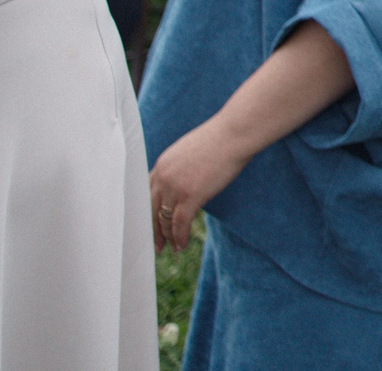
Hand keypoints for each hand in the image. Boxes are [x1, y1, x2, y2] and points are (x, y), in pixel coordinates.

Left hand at [147, 120, 250, 251]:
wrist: (234, 133)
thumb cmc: (221, 139)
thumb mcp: (192, 152)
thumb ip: (181, 168)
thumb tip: (186, 182)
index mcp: (162, 164)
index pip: (146, 194)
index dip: (147, 212)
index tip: (151, 223)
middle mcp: (163, 176)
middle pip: (151, 210)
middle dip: (153, 230)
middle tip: (156, 244)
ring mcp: (175, 186)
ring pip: (164, 219)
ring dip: (167, 237)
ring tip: (172, 248)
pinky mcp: (190, 196)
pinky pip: (180, 223)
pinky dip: (179, 237)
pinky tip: (182, 245)